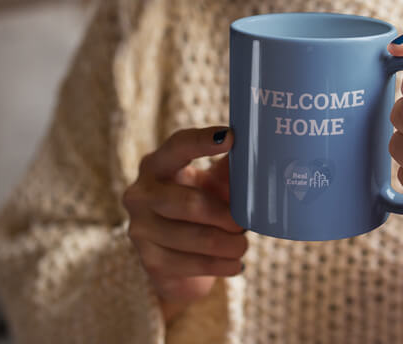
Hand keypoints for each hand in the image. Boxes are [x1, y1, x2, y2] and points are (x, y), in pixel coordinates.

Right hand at [122, 127, 246, 322]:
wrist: (175, 259)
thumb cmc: (200, 205)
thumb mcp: (213, 183)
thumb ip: (231, 166)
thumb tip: (262, 149)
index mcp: (157, 165)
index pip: (178, 147)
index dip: (202, 142)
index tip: (231, 137)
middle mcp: (141, 194)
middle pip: (190, 203)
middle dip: (225, 216)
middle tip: (244, 223)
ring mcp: (141, 229)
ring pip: (197, 238)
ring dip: (229, 244)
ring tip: (243, 245)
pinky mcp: (150, 262)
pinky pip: (195, 264)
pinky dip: (222, 264)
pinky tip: (236, 263)